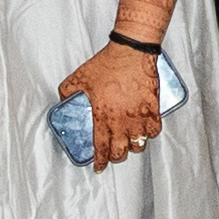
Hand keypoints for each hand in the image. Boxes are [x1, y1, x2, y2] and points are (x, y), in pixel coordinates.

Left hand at [61, 38, 162, 169]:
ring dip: (132, 147)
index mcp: (103, 116)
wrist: (131, 51)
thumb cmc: (107, 63)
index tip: (98, 167)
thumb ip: (67, 92)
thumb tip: (63, 100)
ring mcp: (139, 116)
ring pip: (139, 144)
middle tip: (112, 154)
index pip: (101, 147)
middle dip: (115, 157)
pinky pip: (154, 130)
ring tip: (128, 142)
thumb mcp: (79, 77)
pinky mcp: (153, 108)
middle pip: (120, 151)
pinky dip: (149, 134)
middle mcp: (122, 121)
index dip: (99, 161)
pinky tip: (145, 131)